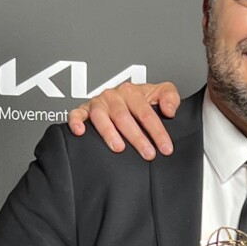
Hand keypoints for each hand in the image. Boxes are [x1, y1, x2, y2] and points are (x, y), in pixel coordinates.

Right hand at [67, 81, 181, 158]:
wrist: (126, 96)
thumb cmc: (142, 98)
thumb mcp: (161, 92)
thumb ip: (170, 97)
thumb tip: (169, 110)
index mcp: (132, 92)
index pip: (146, 113)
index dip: (157, 132)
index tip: (165, 147)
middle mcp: (114, 96)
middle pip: (125, 118)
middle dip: (137, 137)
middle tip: (148, 153)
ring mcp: (99, 103)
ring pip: (102, 117)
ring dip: (109, 133)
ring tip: (119, 148)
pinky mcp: (85, 110)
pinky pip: (77, 113)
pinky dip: (76, 121)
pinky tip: (80, 132)